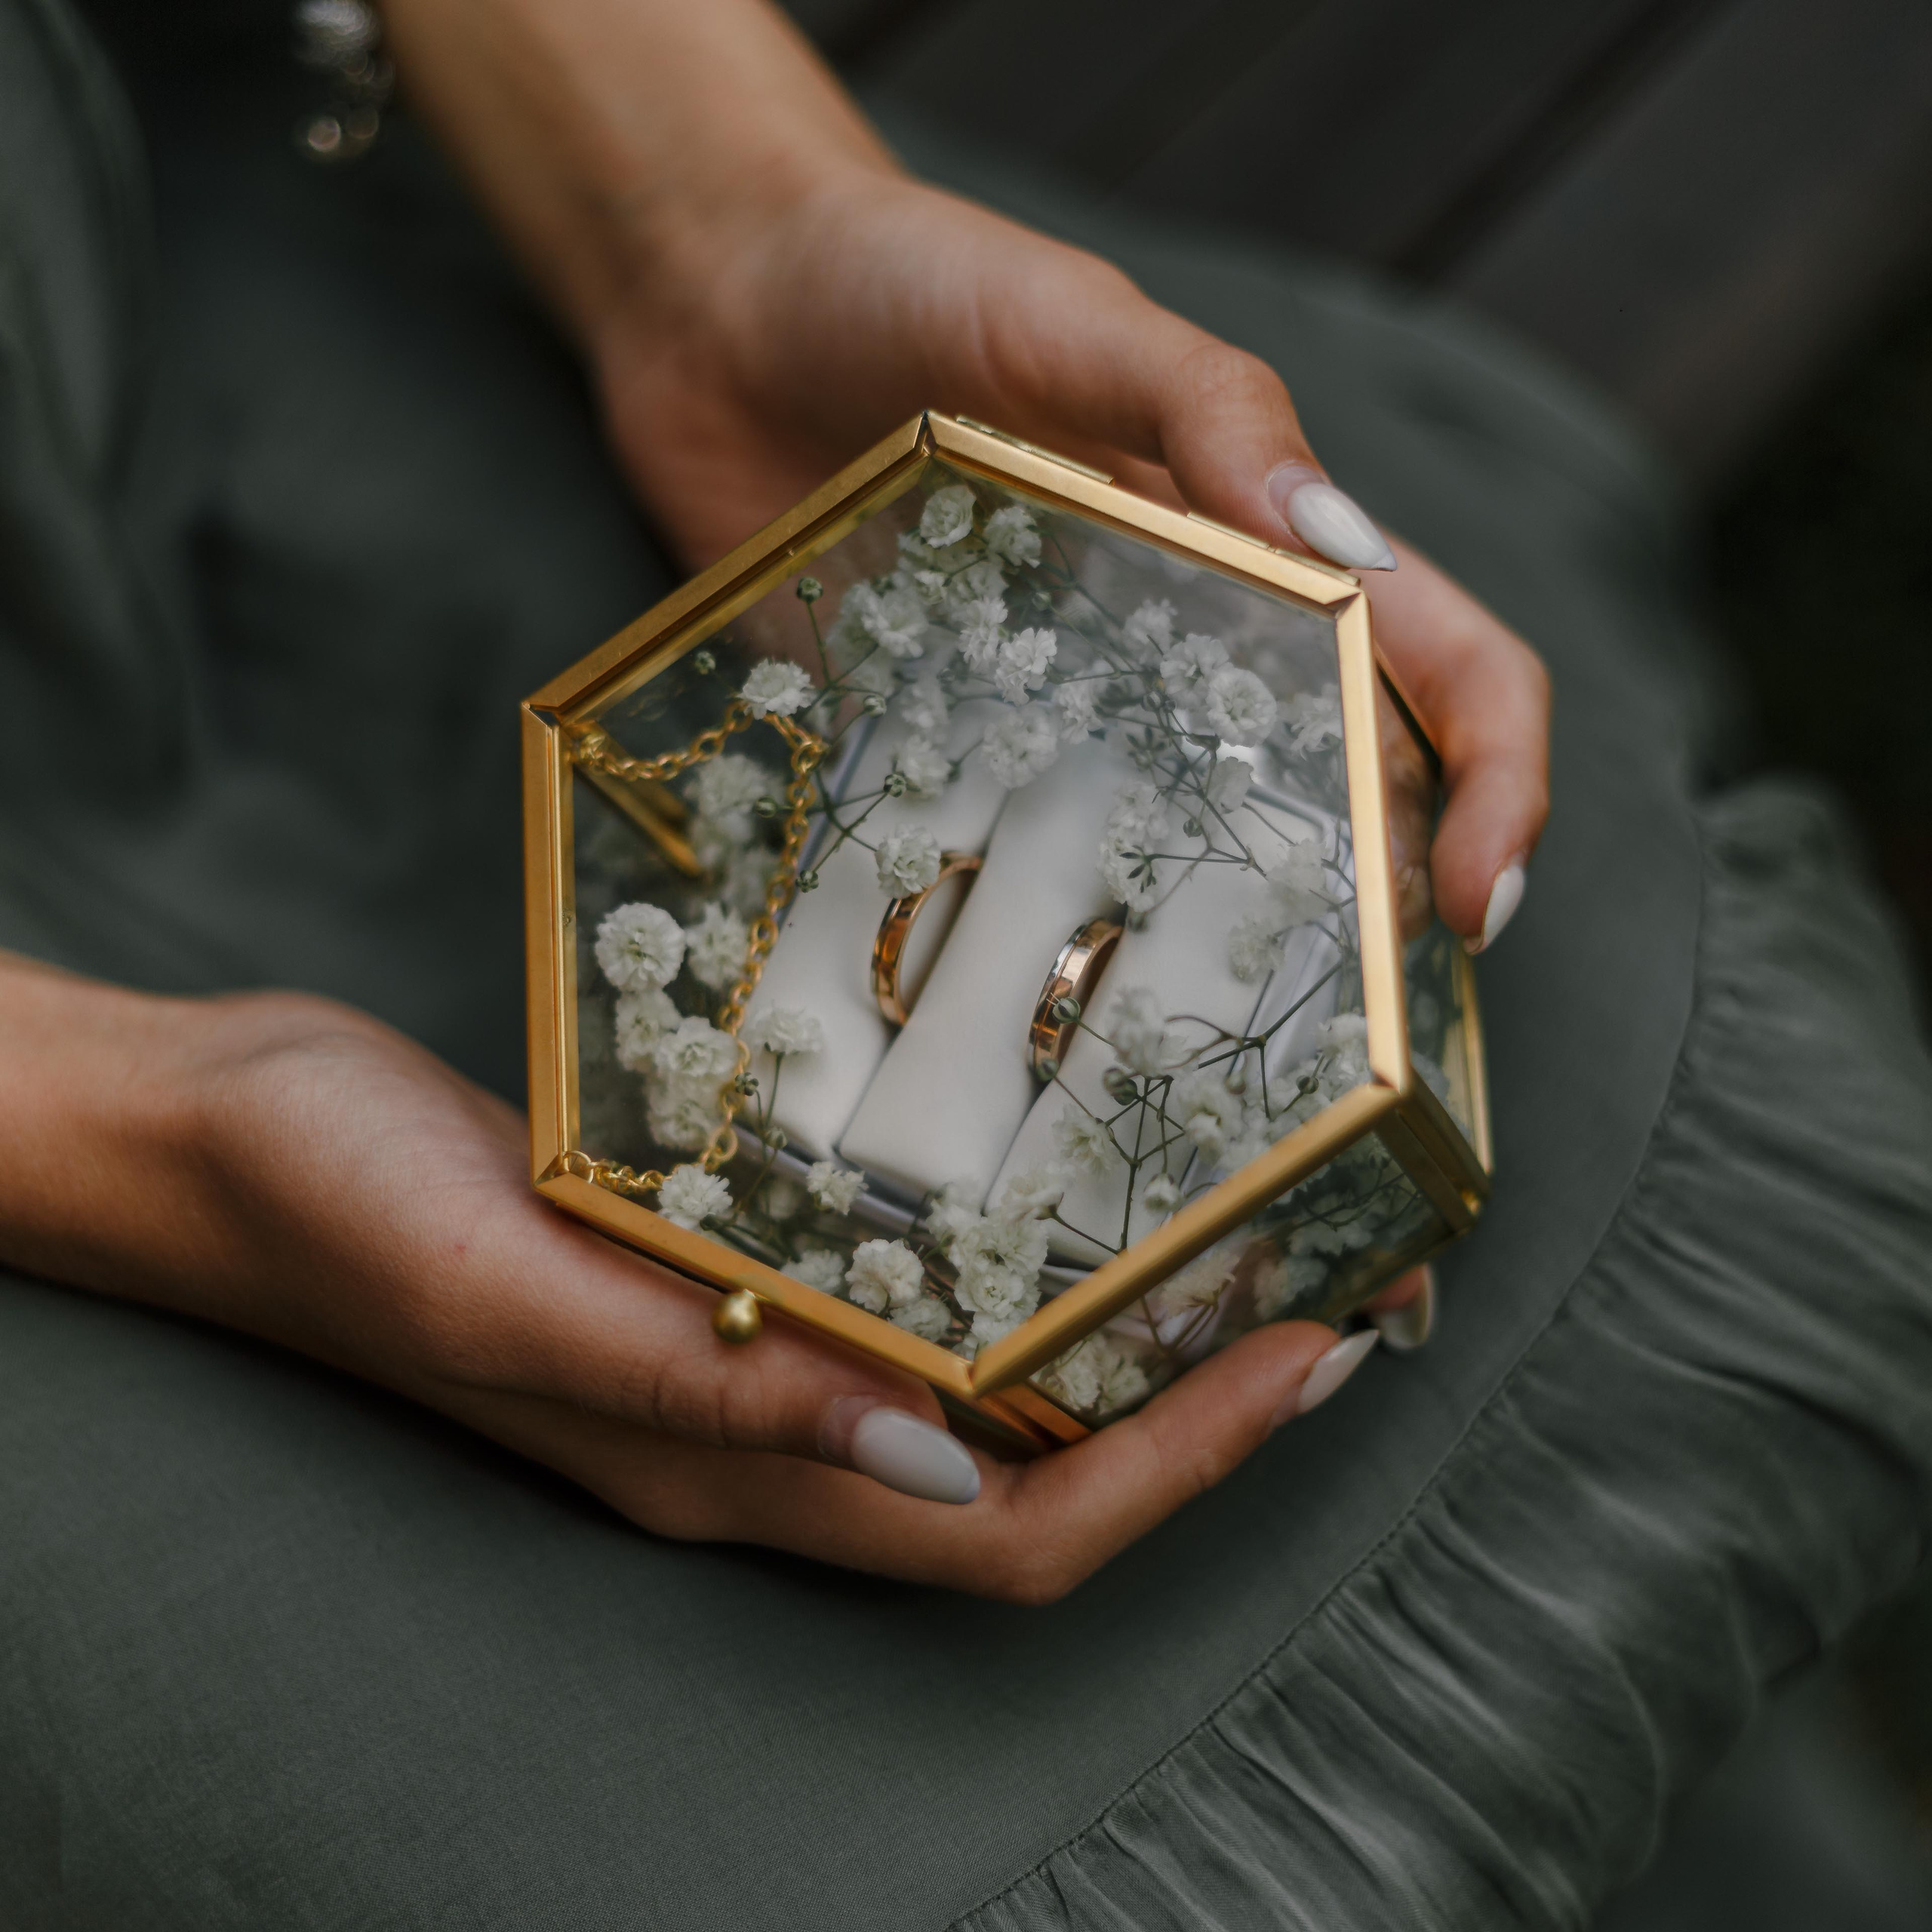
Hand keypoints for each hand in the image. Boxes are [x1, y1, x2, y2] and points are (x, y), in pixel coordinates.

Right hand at [0, 959, 1374, 1601]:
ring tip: (1253, 1246)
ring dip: (1131, 1348)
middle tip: (1344, 1301)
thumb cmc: (333, 1200)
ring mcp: (736, 1362)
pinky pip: (911, 1308)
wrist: (221, 1132)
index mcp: (714, 1468)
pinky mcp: (714, 1275)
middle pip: (1035, 1486)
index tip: (1320, 1358)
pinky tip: (1068, 1179)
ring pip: (989, 1405)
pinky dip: (1019, 1272)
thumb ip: (695, 1379)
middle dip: (1205, 1421)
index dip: (1179, 1469)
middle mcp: (752, 1435)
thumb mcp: (503, 1280)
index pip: (1007, 1534)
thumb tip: (926, 1463)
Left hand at [385, 0, 1549, 949]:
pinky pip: (1003, 861)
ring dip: (1209, 965)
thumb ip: (1209, 411)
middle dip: (1371, 920)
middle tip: (1349, 1053)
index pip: (1438, 666)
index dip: (1492, 783)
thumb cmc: (903, 278)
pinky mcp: (942, 749)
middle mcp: (1183, 652)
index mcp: (1257, 546)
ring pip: (1178, 859)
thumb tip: (1350, 549)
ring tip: (1199, 1079)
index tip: (1468, 906)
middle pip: (1332, 797)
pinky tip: (1016, 1026)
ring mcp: (1064, 714)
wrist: (716, 312)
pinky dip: (1026, 942)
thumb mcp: (1072, 320)